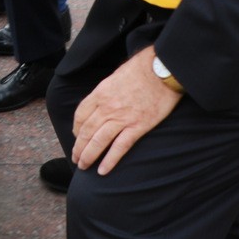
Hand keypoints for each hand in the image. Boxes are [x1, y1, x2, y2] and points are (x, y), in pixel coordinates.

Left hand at [71, 47, 181, 175]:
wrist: (162, 69)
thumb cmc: (142, 68)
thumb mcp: (116, 75)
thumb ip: (107, 90)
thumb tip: (103, 99)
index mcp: (100, 93)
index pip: (80, 114)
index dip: (76, 128)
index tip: (76, 136)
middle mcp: (107, 107)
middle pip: (86, 131)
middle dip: (78, 147)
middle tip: (76, 158)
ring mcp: (122, 118)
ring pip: (99, 141)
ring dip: (88, 156)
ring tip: (83, 166)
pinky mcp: (138, 127)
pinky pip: (120, 147)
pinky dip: (110, 160)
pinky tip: (102, 170)